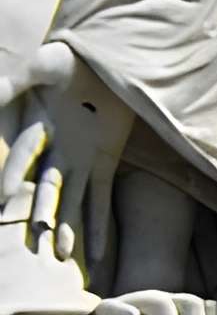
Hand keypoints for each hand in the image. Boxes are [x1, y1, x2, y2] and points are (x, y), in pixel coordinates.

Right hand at [0, 42, 132, 270]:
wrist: (107, 58)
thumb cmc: (71, 58)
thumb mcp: (44, 65)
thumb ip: (19, 81)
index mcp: (38, 127)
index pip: (24, 154)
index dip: (13, 173)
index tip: (2, 195)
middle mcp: (56, 150)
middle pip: (46, 185)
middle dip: (39, 210)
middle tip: (34, 235)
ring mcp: (81, 159)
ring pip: (71, 201)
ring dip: (66, 227)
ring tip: (59, 256)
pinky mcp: (104, 162)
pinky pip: (102, 198)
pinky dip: (100, 225)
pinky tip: (95, 253)